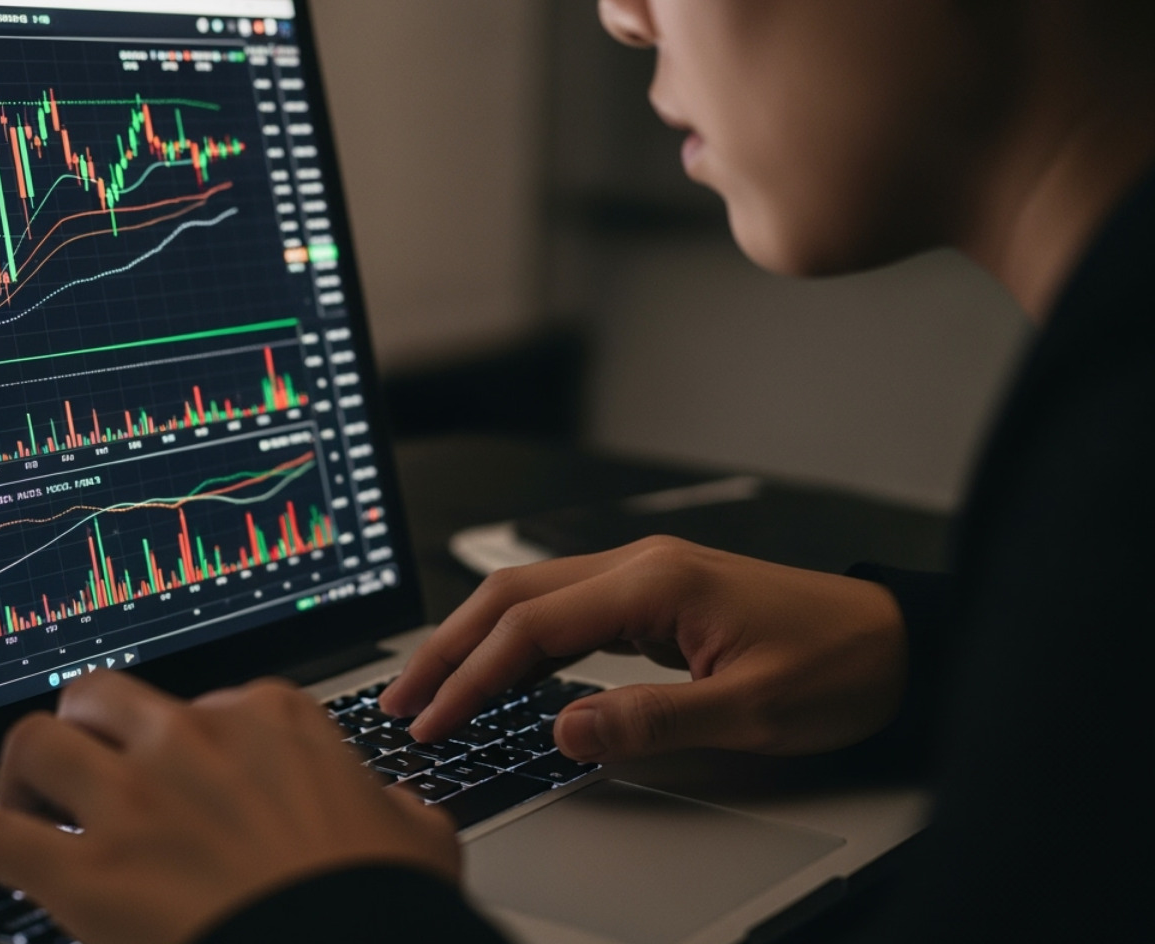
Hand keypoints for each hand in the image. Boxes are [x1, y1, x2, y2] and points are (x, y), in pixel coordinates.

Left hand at [0, 672, 458, 943]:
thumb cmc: (381, 902)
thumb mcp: (417, 835)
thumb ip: (395, 807)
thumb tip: (396, 809)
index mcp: (271, 719)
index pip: (204, 703)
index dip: (182, 744)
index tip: (175, 770)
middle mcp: (195, 738)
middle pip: (102, 699)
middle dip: (86, 731)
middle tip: (82, 771)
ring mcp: (137, 798)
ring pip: (37, 743)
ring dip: (23, 777)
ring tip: (21, 807)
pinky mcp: (90, 868)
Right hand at [379, 536, 907, 761]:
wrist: (893, 641)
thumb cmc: (837, 666)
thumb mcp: (749, 711)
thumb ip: (650, 720)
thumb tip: (564, 730)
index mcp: (655, 582)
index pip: (533, 625)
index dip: (473, 676)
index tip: (434, 720)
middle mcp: (638, 566)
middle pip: (511, 596)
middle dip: (448, 647)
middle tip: (402, 699)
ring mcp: (642, 577)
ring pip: (529, 598)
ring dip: (474, 641)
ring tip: (431, 689)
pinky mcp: (650, 598)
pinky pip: (562, 613)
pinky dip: (516, 644)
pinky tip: (497, 677)